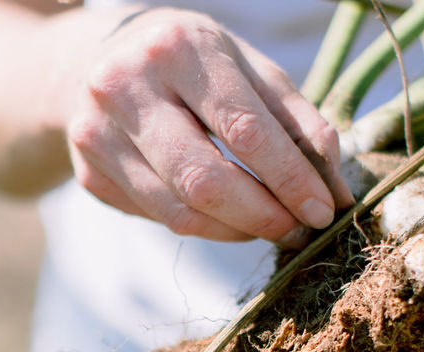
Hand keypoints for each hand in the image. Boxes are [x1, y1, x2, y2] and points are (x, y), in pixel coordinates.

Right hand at [63, 7, 352, 244]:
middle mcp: (125, 88)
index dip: (289, 179)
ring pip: (179, 213)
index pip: (243, 129)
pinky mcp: (89, 176)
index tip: (322, 211)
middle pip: (204, 180)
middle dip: (262, 216)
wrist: (95, 62)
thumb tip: (334, 192)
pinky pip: (160, 218)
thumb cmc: (190, 63)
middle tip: (297, 231)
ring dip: (236, 231)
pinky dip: (204, 227)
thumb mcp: (247, 68)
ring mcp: (97, 136)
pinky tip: (226, 217)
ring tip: (270, 227)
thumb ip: (296, 122)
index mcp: (177, 48)